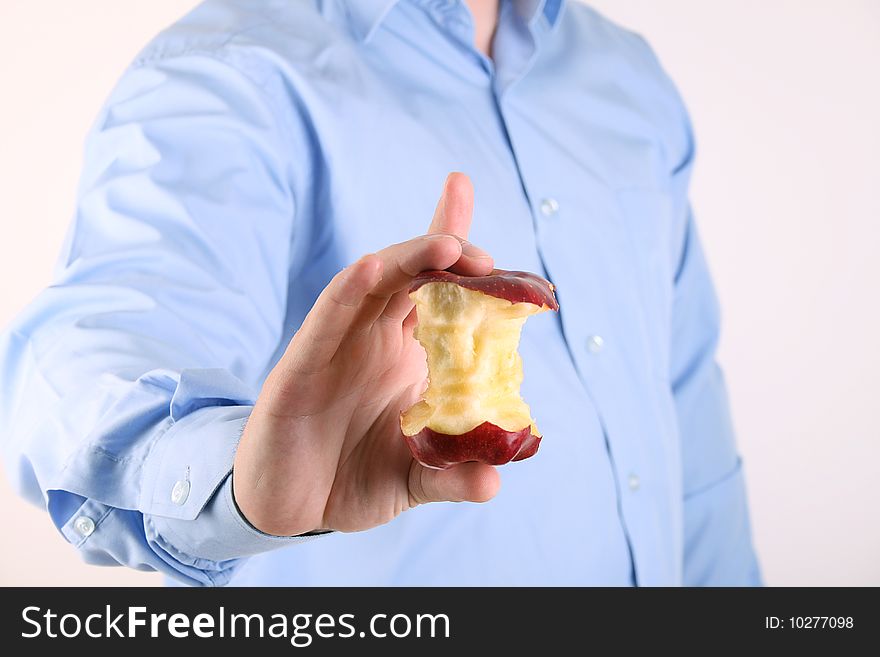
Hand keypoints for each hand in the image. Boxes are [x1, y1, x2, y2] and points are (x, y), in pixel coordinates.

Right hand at [232, 173, 500, 535]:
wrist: (289, 511)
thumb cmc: (349, 480)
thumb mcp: (410, 481)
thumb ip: (450, 476)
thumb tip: (495, 481)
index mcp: (404, 356)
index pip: (435, 288)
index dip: (452, 244)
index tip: (465, 190)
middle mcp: (373, 339)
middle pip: (411, 275)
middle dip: (446, 250)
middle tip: (483, 256)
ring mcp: (336, 346)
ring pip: (371, 283)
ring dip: (408, 259)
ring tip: (447, 248)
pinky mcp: (301, 366)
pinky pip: (325, 319)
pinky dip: (346, 290)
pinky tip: (372, 267)